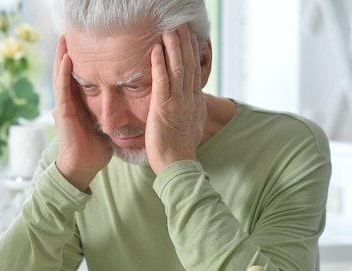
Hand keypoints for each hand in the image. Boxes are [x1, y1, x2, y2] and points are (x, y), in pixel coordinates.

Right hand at [52, 36, 112, 190]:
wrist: (82, 167)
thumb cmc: (95, 151)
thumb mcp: (106, 127)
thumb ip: (112, 116)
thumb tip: (129, 109)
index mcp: (78, 106)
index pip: (78, 78)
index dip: (80, 61)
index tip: (87, 46)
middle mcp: (68, 103)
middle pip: (67, 72)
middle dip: (68, 53)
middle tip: (70, 33)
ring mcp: (64, 106)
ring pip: (61, 75)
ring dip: (62, 56)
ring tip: (64, 38)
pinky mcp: (62, 112)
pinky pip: (63, 88)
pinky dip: (64, 72)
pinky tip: (66, 58)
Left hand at [145, 24, 206, 174]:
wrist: (176, 163)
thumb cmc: (179, 148)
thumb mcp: (190, 124)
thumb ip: (190, 110)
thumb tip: (193, 103)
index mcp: (195, 102)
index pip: (196, 71)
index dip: (193, 52)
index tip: (191, 37)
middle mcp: (189, 99)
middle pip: (190, 65)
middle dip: (185, 43)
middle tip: (181, 25)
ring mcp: (178, 102)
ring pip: (178, 69)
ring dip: (173, 48)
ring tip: (168, 31)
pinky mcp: (163, 108)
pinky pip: (162, 81)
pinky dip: (159, 64)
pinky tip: (155, 50)